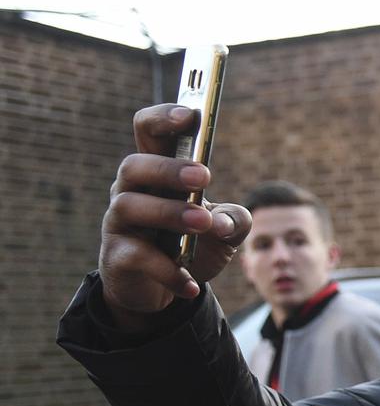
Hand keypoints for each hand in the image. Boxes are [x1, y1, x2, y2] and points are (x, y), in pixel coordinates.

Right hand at [99, 104, 251, 329]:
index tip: (191, 116)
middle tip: (203, 177)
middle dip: (168, 168)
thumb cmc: (192, 244)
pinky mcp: (117, 257)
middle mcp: (131, 190)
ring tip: (204, 224)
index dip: (164, 117)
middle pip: (134, 164)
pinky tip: (190, 283)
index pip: (148, 130)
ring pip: (129, 206)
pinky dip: (167, 270)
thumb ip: (237, 220)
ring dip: (169, 213)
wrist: (163, 289)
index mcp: (158, 172)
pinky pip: (136, 257)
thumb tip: (224, 222)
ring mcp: (119, 223)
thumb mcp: (225, 231)